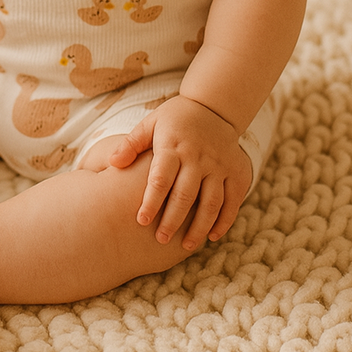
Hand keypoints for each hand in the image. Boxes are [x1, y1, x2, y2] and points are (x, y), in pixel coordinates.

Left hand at [108, 95, 252, 250]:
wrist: (214, 106)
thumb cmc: (174, 119)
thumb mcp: (150, 123)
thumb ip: (131, 144)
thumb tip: (113, 162)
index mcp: (174, 145)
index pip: (161, 178)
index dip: (151, 201)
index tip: (141, 221)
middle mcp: (199, 156)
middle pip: (185, 194)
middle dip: (172, 220)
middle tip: (160, 239)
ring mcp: (220, 165)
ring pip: (211, 202)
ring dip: (199, 226)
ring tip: (186, 245)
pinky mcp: (238, 171)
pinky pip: (233, 200)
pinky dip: (224, 220)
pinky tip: (212, 236)